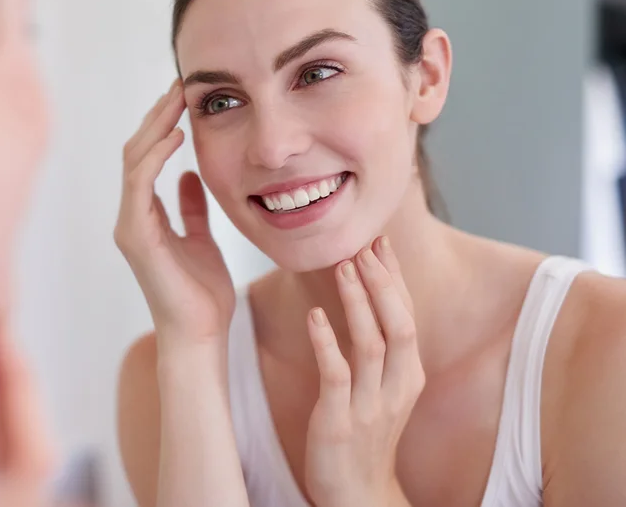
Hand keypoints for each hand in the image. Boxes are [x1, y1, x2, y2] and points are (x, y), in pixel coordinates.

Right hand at [114, 81, 235, 344]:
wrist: (200, 334)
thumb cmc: (202, 294)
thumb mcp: (202, 240)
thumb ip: (191, 209)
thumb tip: (188, 177)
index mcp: (145, 216)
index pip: (148, 157)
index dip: (163, 125)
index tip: (186, 96)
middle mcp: (132, 217)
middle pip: (137, 151)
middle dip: (159, 115)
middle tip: (181, 83)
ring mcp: (129, 225)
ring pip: (134, 161)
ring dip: (156, 126)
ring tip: (178, 97)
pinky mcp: (134, 236)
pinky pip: (139, 184)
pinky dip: (155, 156)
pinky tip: (175, 135)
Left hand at [304, 237, 423, 506]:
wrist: (357, 493)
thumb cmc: (366, 434)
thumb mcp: (384, 387)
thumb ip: (380, 347)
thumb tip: (371, 298)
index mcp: (409, 375)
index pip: (407, 315)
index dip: (395, 278)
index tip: (380, 242)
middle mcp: (396, 387)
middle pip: (399, 324)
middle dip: (383, 283)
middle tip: (363, 245)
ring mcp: (370, 405)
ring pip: (370, 344)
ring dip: (357, 302)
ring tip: (343, 266)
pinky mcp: (339, 420)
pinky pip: (336, 374)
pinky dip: (327, 342)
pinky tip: (315, 315)